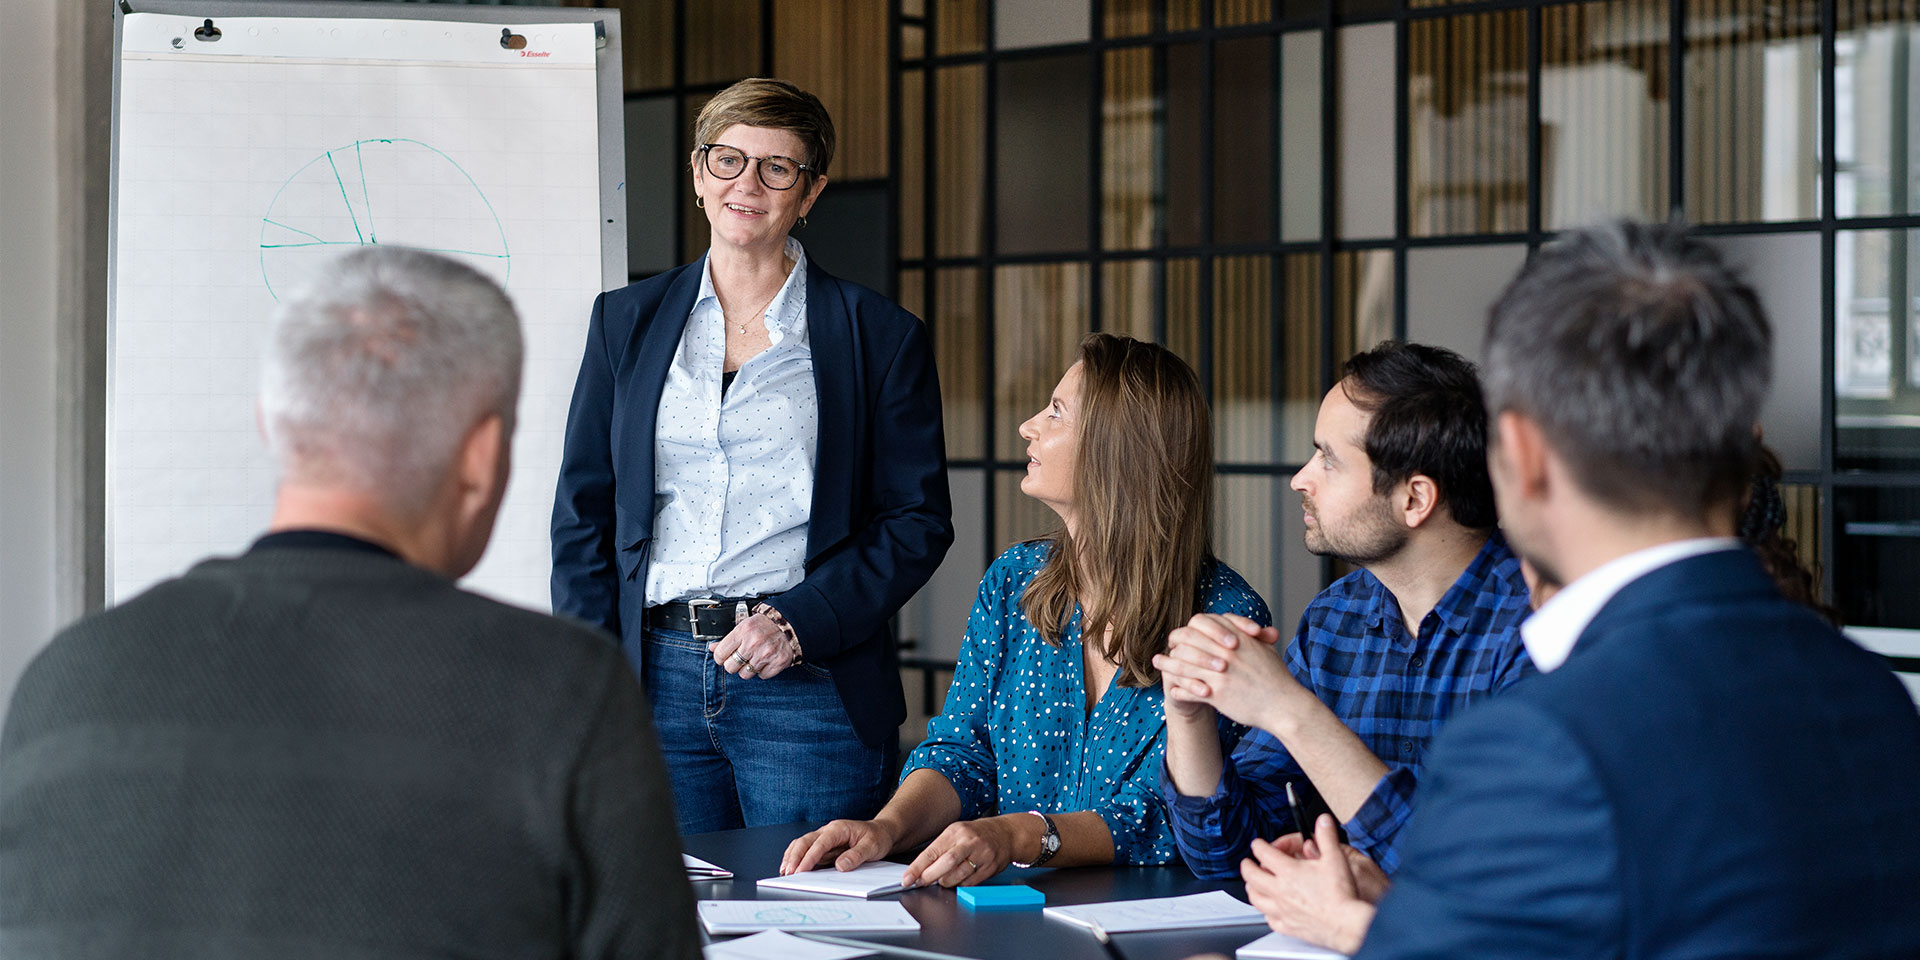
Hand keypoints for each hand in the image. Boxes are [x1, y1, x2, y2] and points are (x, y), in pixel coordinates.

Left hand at [711, 612, 795, 679]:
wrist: (789, 623)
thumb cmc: (765, 625)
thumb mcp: (744, 626)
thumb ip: (727, 639)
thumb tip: (712, 648)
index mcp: (743, 631)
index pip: (720, 654)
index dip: (720, 658)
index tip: (724, 657)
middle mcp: (754, 643)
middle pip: (730, 667)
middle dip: (734, 665)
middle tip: (740, 658)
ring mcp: (766, 654)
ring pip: (745, 674)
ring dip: (748, 669)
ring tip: (754, 658)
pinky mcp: (778, 662)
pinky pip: (762, 676)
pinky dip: (763, 670)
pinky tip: (765, 661)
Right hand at [780, 819, 900, 874]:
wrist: (881, 832)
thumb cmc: (877, 837)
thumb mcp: (872, 846)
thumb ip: (856, 856)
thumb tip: (840, 867)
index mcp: (838, 828)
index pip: (820, 843)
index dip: (809, 857)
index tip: (801, 870)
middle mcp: (828, 831)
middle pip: (805, 841)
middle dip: (794, 857)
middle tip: (789, 873)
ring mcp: (824, 838)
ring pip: (802, 845)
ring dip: (791, 857)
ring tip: (785, 872)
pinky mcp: (823, 847)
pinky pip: (806, 850)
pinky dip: (796, 858)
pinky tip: (790, 867)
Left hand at [900, 814, 1031, 888]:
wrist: (1006, 834)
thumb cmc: (976, 835)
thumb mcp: (957, 833)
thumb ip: (941, 849)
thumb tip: (921, 869)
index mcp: (956, 831)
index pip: (932, 851)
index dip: (917, 867)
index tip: (907, 878)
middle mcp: (969, 841)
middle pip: (945, 863)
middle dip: (930, 877)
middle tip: (922, 882)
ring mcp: (981, 854)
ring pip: (958, 875)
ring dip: (945, 882)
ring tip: (942, 881)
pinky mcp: (990, 867)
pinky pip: (970, 882)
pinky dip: (960, 885)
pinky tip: (957, 881)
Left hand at [1153, 613, 1303, 728]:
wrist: (1284, 705)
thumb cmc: (1276, 677)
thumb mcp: (1264, 648)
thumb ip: (1248, 636)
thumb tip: (1236, 628)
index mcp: (1236, 637)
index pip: (1200, 625)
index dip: (1188, 630)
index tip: (1181, 636)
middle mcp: (1225, 653)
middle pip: (1186, 642)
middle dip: (1172, 645)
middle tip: (1162, 649)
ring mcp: (1219, 674)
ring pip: (1183, 666)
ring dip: (1167, 665)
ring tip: (1157, 664)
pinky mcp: (1217, 695)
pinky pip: (1189, 690)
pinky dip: (1179, 690)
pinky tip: (1172, 690)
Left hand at [1241, 814, 1375, 954]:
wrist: (1348, 924)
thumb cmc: (1341, 895)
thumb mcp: (1336, 858)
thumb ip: (1327, 837)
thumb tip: (1323, 822)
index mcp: (1289, 871)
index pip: (1263, 853)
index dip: (1258, 845)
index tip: (1258, 843)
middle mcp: (1280, 891)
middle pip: (1252, 876)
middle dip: (1247, 867)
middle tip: (1247, 863)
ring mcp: (1282, 910)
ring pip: (1256, 899)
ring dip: (1252, 889)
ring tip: (1252, 885)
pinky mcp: (1288, 927)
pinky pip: (1269, 920)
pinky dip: (1266, 913)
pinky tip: (1269, 911)